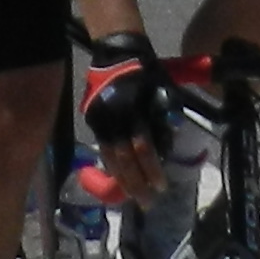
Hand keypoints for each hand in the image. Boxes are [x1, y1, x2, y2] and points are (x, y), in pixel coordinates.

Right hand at [80, 31, 170, 203]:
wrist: (116, 56)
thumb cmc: (145, 73)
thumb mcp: (160, 92)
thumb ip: (163, 119)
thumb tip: (167, 147)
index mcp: (132, 111)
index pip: (143, 148)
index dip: (152, 169)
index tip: (160, 187)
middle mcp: (114, 119)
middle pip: (125, 159)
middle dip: (136, 183)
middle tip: (146, 202)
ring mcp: (100, 121)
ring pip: (110, 157)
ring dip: (121, 179)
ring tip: (130, 196)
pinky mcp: (92, 120)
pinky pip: (103, 149)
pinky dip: (111, 165)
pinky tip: (117, 177)